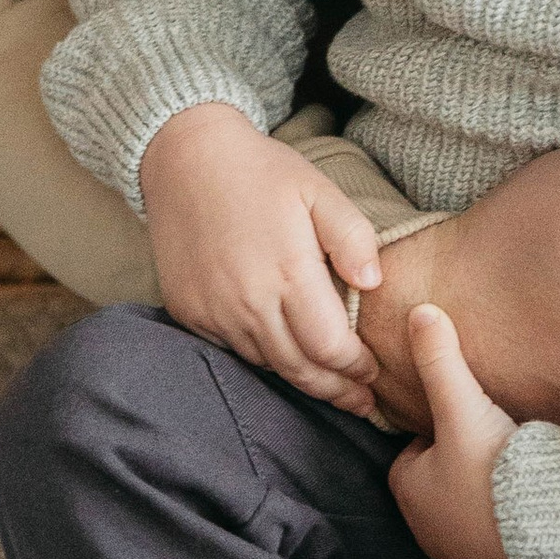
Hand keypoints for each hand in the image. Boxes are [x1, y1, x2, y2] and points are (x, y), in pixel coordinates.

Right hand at [140, 102, 382, 409]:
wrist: (185, 156)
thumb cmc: (260, 172)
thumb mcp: (318, 190)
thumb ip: (352, 238)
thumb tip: (373, 284)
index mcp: (288, 272)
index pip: (331, 348)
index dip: (357, 368)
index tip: (374, 372)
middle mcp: (248, 301)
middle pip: (300, 369)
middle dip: (335, 390)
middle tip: (361, 403)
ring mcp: (213, 310)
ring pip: (266, 365)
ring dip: (300, 378)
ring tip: (328, 386)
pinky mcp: (188, 311)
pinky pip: (232, 350)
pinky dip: (261, 358)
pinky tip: (281, 355)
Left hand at [388, 307, 526, 558]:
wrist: (551, 540)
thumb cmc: (493, 472)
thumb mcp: (463, 407)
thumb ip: (440, 360)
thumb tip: (418, 311)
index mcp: (410, 494)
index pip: (412, 453)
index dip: (437, 431)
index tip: (466, 416)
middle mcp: (430, 534)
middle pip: (442, 485)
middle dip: (464, 465)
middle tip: (497, 439)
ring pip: (472, 515)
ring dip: (491, 496)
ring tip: (521, 469)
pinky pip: (503, 544)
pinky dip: (515, 526)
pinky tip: (538, 505)